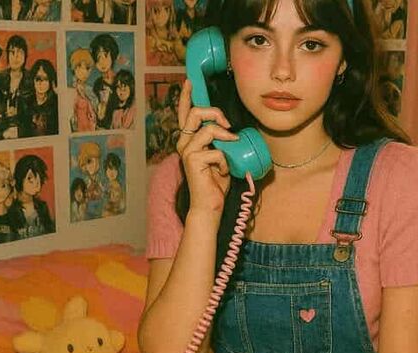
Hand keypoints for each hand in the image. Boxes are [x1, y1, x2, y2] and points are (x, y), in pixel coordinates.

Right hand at [177, 78, 236, 215]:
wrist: (209, 206)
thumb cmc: (216, 183)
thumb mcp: (221, 156)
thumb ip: (221, 142)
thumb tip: (233, 132)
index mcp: (189, 140)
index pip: (185, 113)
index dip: (186, 96)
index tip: (190, 81)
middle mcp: (184, 143)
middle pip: (195, 113)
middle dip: (214, 112)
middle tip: (228, 124)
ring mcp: (187, 151)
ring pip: (208, 130)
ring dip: (225, 137)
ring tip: (232, 146)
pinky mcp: (193, 161)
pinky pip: (216, 151)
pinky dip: (226, 160)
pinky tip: (224, 171)